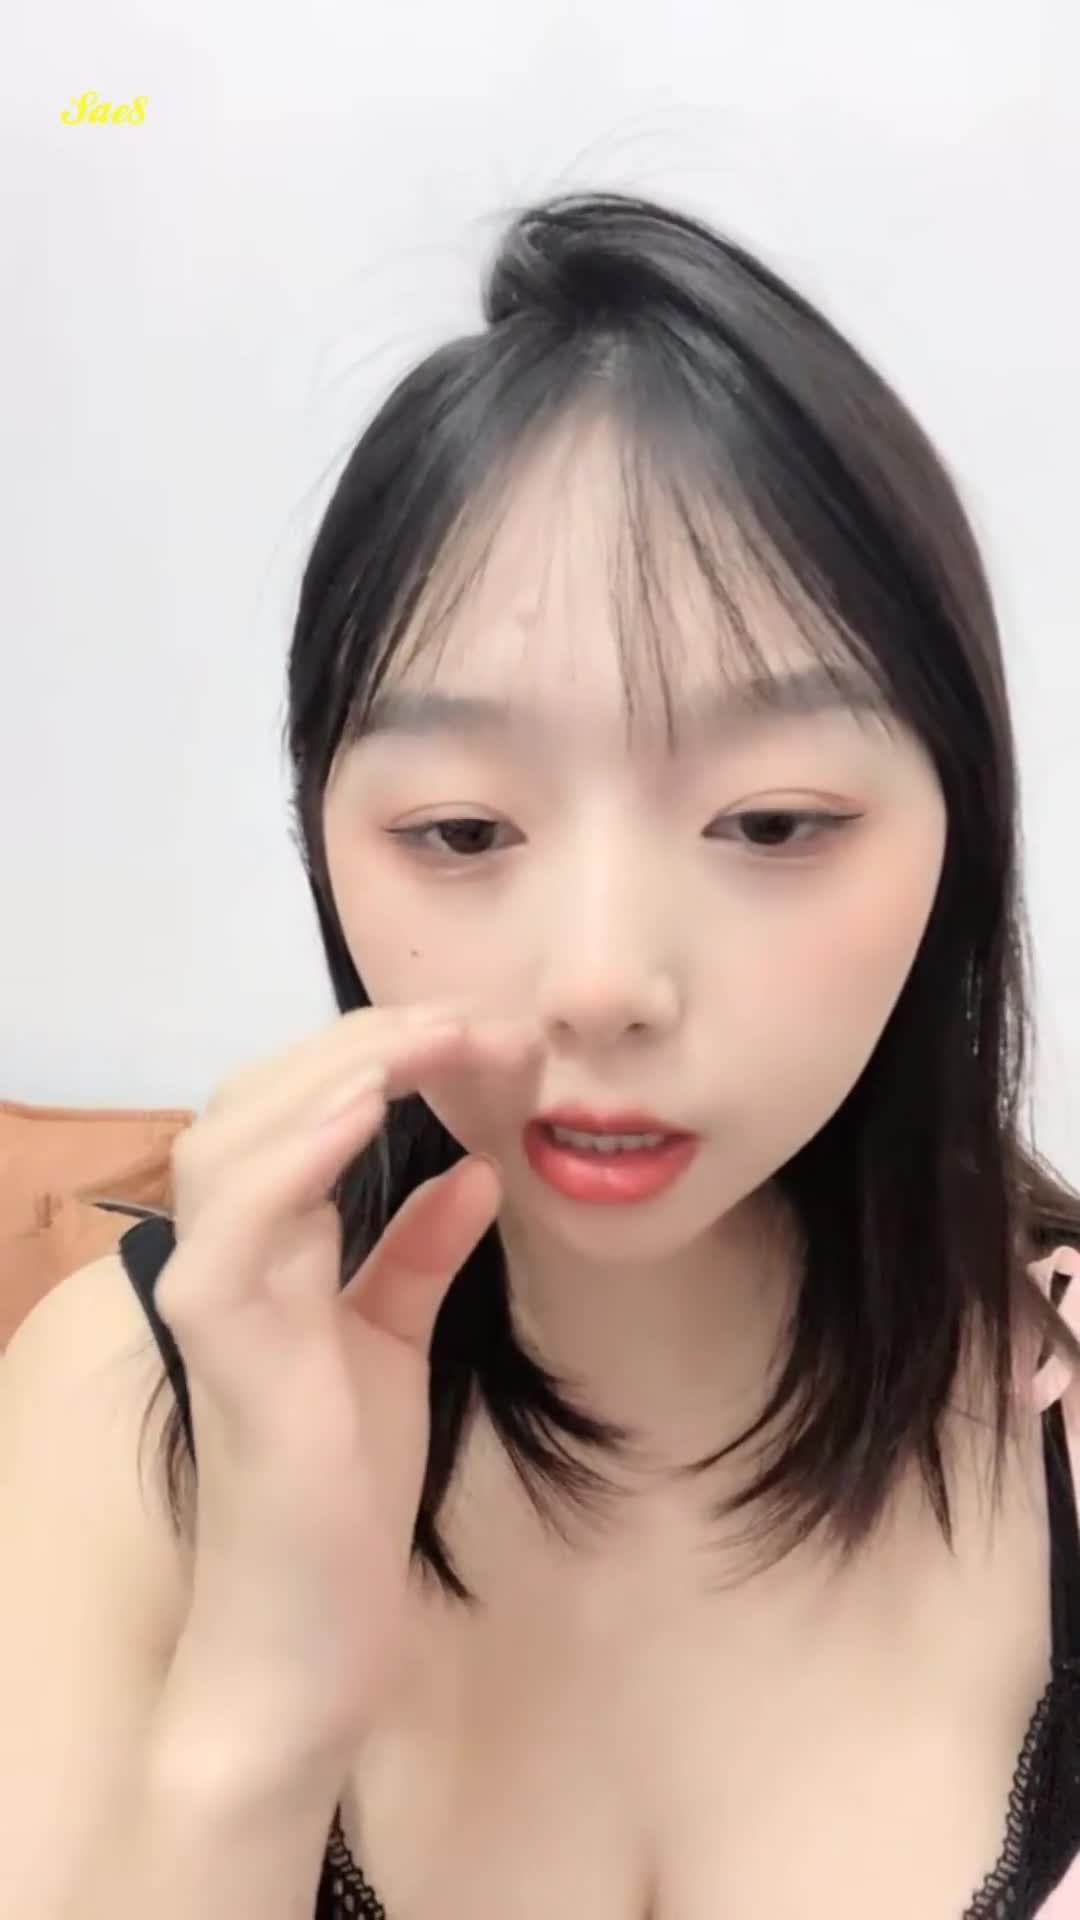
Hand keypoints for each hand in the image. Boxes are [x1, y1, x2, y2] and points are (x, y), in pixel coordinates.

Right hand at [155, 1001, 540, 1754]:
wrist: (311, 1628)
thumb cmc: (343, 1488)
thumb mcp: (396, 1342)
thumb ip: (421, 1254)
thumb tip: (478, 1169)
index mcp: (269, 1243)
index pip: (297, 1105)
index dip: (382, 1051)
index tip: (485, 1031)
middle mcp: (225, 1252)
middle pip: (259, 1096)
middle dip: (367, 1039)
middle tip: (475, 1020)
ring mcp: (211, 1292)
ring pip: (235, 1133)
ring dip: (336, 1071)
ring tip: (432, 1041)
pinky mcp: (218, 1341)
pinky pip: (238, 1218)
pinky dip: (295, 1152)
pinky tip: (366, 1108)